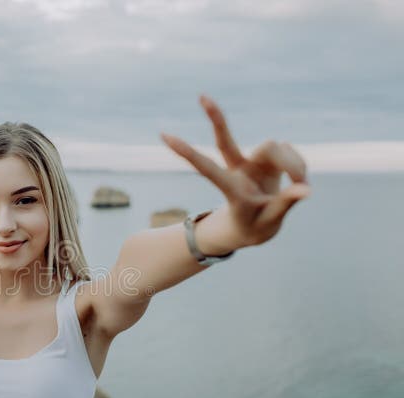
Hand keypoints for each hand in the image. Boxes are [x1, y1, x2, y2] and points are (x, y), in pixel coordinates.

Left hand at [161, 95, 311, 247]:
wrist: (252, 226)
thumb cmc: (254, 227)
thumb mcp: (269, 223)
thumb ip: (285, 203)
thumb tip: (306, 189)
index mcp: (231, 190)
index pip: (206, 168)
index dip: (188, 153)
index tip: (164, 136)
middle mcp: (237, 171)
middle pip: (226, 141)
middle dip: (215, 119)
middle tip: (200, 97)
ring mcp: (251, 163)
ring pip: (275, 146)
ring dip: (293, 163)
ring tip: (302, 186)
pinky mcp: (267, 159)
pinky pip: (289, 152)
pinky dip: (298, 166)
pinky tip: (300, 182)